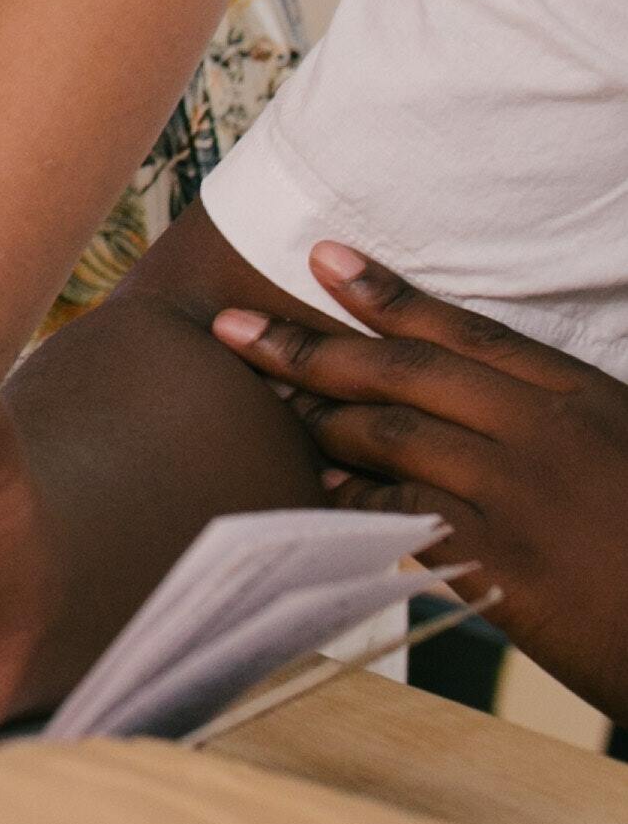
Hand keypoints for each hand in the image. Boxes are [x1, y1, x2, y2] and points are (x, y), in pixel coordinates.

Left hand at [215, 242, 627, 721]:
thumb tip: (469, 400)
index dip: (386, 295)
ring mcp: (522, 498)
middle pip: (406, 374)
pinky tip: (312, 490)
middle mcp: (547, 435)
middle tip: (234, 329)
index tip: (321, 258)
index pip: (468, 332)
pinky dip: (350, 498)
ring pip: (391, 436)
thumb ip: (549, 418)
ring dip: (319, 419)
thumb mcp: (624, 448)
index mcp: (585, 398)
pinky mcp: (502, 565)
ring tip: (262, 401)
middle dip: (310, 348)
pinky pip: (401, 515)